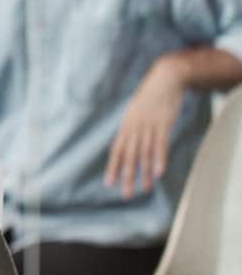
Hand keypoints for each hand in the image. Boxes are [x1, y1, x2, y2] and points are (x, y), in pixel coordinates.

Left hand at [104, 56, 184, 199]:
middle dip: (126, 177)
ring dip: (144, 174)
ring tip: (145, 190)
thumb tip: (127, 140)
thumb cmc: (150, 96)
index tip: (109, 183)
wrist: (164, 79)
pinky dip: (159, 159)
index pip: (117, 150)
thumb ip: (132, 127)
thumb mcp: (136, 111)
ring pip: (144, 155)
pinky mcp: (163, 125)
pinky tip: (158, 173)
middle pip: (129, 157)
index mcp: (126, 126)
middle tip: (125, 195)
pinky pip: (160, 145)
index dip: (113, 167)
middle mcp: (135, 128)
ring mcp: (149, 127)